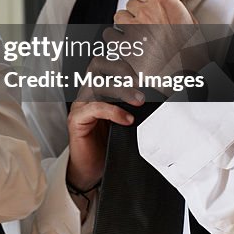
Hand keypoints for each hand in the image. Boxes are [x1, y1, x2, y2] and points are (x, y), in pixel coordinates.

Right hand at [67, 56, 142, 191]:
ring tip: (138, 101)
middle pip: (97, 67)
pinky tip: (127, 120)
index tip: (143, 72)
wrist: (91, 170)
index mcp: (97, 90)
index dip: (121, 63)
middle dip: (120, 70)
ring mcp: (79, 106)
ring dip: (121, 90)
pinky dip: (113, 111)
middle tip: (140, 81)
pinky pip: (94, 108)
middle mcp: (86, 94)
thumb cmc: (108, 145)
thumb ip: (133, 106)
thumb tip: (158, 96)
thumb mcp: (124, 121)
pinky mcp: (76, 121)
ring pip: (97, 85)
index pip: (104, 64)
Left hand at [113, 0, 206, 81]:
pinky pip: (110, 34)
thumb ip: (180, 1)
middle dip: (137, 14)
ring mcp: (134, 28)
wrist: (185, 77)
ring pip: (119, 17)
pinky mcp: (124, 45)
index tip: (148, 6)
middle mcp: (148, 12)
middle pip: (131, 4)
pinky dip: (116, 40)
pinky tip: (128, 46)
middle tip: (148, 27)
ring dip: (126, 25)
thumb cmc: (191, 52)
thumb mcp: (191, 21)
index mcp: (165, 3)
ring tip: (138, 37)